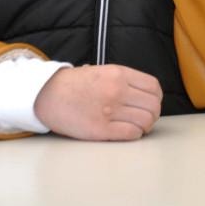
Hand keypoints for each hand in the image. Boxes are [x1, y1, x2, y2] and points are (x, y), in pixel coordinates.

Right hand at [34, 64, 162, 140]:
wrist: (47, 95)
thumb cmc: (75, 84)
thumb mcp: (102, 71)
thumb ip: (124, 79)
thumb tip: (146, 94)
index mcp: (119, 74)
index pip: (153, 87)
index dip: (156, 98)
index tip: (152, 103)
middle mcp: (117, 91)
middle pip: (153, 106)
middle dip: (153, 114)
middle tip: (145, 117)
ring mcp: (109, 110)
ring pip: (145, 121)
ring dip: (145, 126)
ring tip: (138, 126)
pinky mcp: (101, 129)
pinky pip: (131, 133)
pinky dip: (135, 134)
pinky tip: (129, 132)